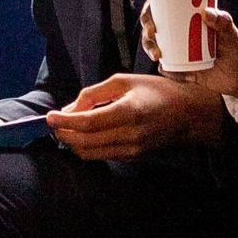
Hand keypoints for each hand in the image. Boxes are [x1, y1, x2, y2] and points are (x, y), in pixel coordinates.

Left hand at [43, 74, 223, 161]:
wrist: (188, 115)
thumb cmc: (157, 92)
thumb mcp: (124, 81)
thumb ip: (94, 94)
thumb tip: (70, 109)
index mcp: (128, 112)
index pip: (87, 124)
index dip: (64, 122)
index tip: (49, 117)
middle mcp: (129, 135)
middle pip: (85, 142)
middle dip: (64, 134)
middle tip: (53, 124)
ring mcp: (132, 149)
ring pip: (91, 154)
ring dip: (72, 143)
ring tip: (64, 129)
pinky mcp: (133, 157)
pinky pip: (102, 155)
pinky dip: (86, 147)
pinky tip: (81, 135)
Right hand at [137, 0, 237, 101]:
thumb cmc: (236, 47)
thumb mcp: (231, 32)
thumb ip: (223, 21)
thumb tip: (207, 12)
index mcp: (188, 16)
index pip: (165, 0)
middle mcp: (178, 31)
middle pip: (153, 21)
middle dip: (146, 23)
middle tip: (151, 31)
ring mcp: (178, 49)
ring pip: (154, 44)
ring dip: (149, 46)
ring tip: (157, 54)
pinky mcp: (181, 69)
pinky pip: (168, 68)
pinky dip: (166, 69)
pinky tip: (166, 69)